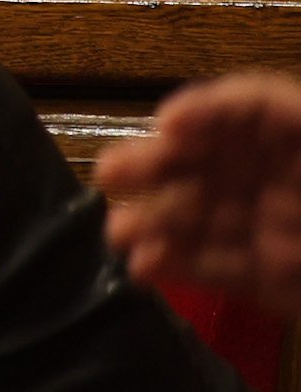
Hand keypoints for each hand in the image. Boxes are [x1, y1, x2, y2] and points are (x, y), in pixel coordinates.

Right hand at [98, 69, 300, 309]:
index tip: (167, 125)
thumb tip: (178, 122)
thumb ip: (269, 112)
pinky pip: (220, 270)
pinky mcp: (272, 280)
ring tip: (119, 234)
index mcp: (298, 138)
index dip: (205, 111)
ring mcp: (274, 230)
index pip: (248, 110)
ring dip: (155, 224)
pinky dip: (180, 269)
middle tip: (109, 176)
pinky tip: (145, 268)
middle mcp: (279, 177)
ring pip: (204, 219)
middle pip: (210, 161)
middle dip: (156, 167)